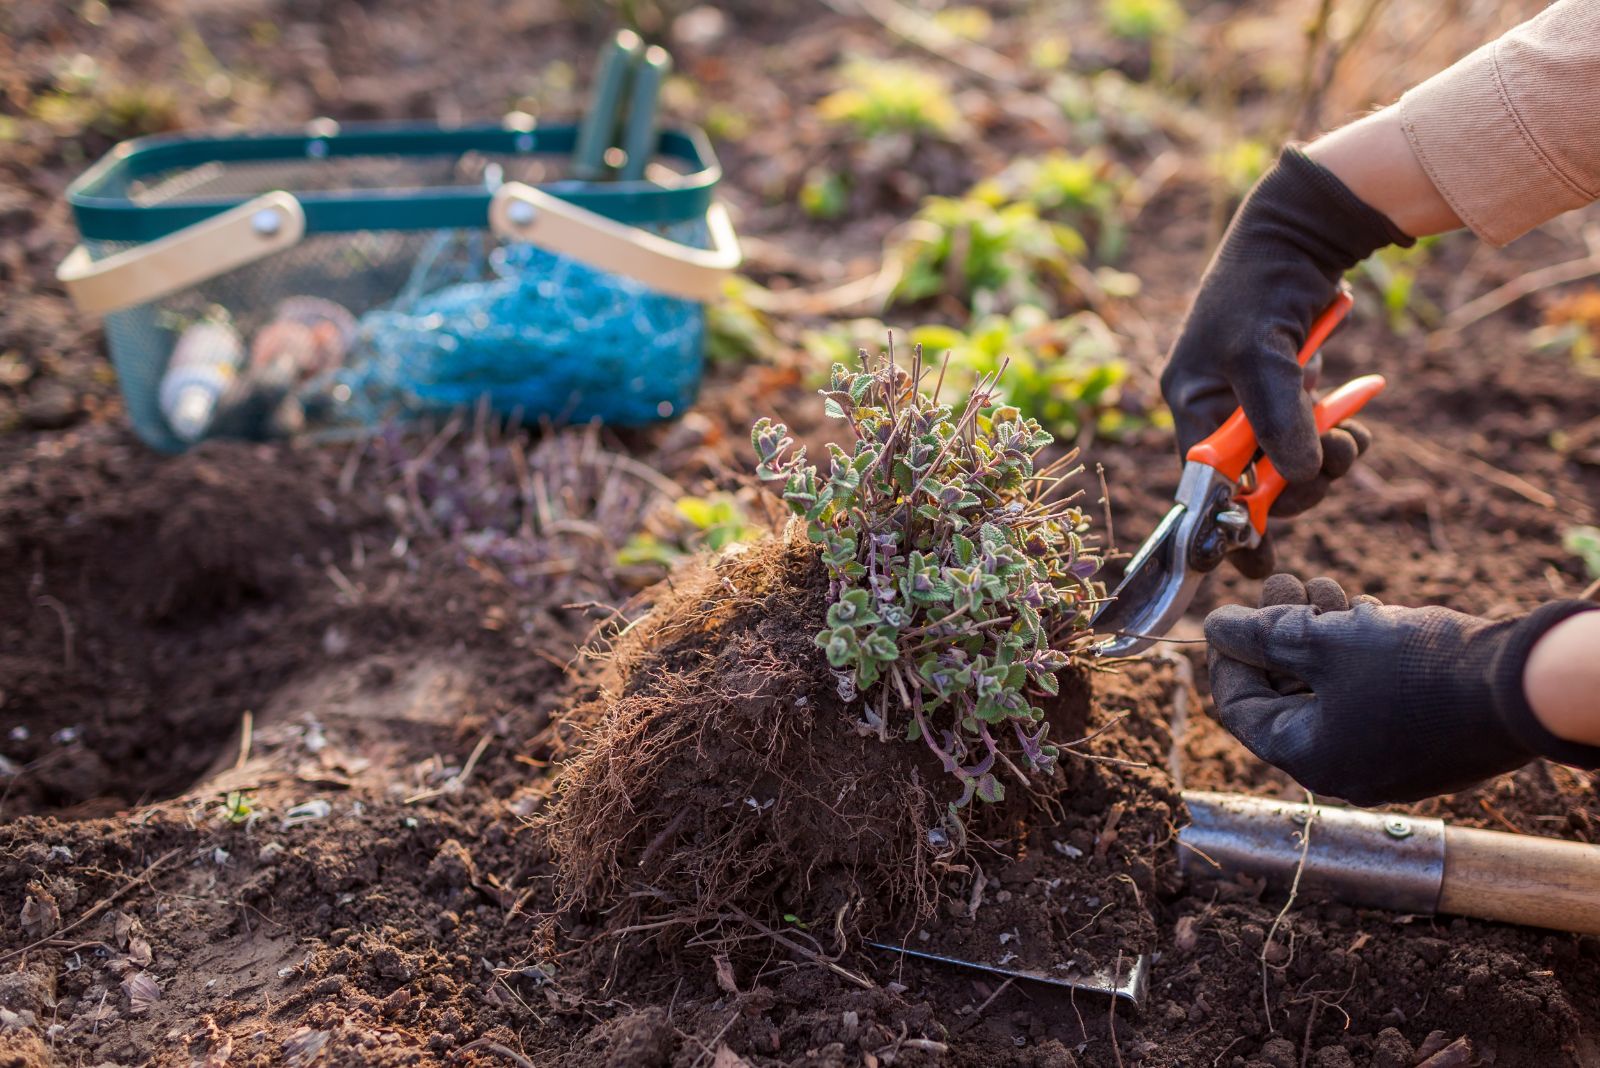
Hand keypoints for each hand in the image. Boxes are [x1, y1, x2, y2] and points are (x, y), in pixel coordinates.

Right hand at [1162, 148, 1408, 574]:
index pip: (1203, 484)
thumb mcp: (1261, 354)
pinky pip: (1314, 436)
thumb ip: (1277, 418)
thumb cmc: (1261, 289)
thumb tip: (1297, 476)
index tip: (1255, 560)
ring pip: (1291, 463)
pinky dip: (1339, 435)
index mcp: (1190, 406)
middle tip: (1333, 464)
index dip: (1227, 524)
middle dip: (1297, 483)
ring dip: (1327, 459)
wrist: (1299, 233)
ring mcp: (1255, 405)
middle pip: (1253, 482)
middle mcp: (1217, 412)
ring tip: (1353, 438)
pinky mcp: (1290, 394)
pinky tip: (1357, 412)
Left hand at [1203, 574, 1598, 804]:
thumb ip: (1262, 637)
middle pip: (1286, 693)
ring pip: (1329, 684)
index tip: (1228, 616)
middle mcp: (1346, 766)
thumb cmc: (1418, 670)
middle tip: (1282, 583)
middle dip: (1278, 634)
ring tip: (1323, 587)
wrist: (1524, 684)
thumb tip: (1216, 627)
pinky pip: (1369, 689)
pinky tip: (1364, 611)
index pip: (1240, 711)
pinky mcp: (1422, 732)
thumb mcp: (1324, 643)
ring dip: (1318, 633)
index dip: (1227, 657)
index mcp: (1310, 758)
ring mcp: (1388, 753)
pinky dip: (1358, 649)